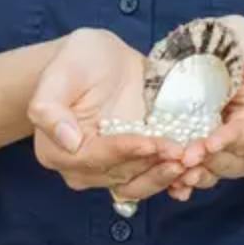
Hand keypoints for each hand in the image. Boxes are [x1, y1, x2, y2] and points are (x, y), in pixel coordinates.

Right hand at [28, 29, 184, 200]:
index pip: (96, 157)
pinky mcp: (134, 164)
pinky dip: (173, 178)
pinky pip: (152, 178)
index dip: (126, 151)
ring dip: (167, 176)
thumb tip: (68, 141)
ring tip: (193, 162)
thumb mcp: (60, 73)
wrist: (100, 60)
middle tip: (184, 154)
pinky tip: (193, 169)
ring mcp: (110, 170)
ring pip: (139, 184)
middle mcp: (82, 169)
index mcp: (57, 151)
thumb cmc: (77, 60)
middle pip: (121, 175)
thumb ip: (50, 107)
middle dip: (154, 166)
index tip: (152, 141)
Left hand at [164, 13, 243, 201]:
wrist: (227, 42)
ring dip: (195, 174)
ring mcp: (216, 145)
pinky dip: (181, 181)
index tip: (210, 143)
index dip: (228, 142)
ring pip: (211, 171)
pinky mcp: (194, 142)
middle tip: (186, 158)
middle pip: (230, 163)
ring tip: (176, 171)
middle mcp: (240, 143)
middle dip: (208, 161)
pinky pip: (191, 168)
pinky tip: (171, 186)